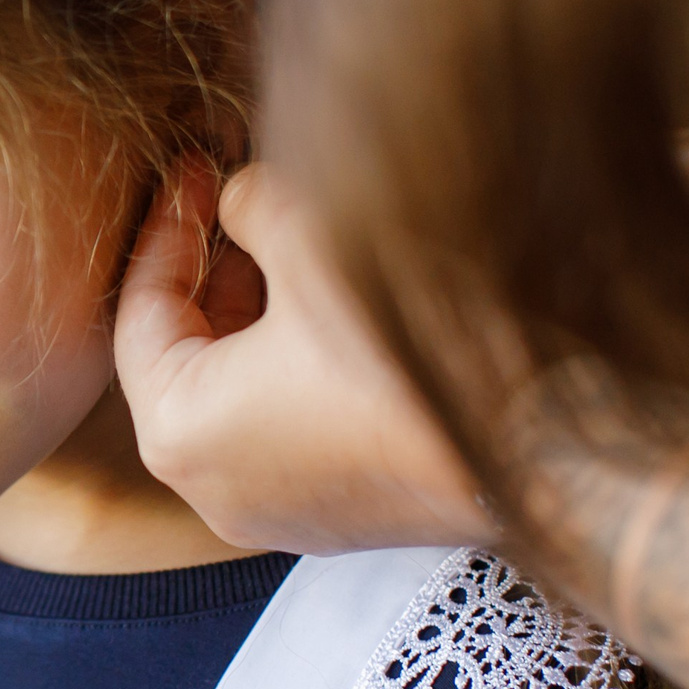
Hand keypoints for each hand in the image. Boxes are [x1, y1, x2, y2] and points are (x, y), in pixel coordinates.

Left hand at [114, 160, 494, 553]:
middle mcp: (215, 494)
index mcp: (179, 434)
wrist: (550, 444)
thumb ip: (254, 205)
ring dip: (257, 312)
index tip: (197, 171)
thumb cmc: (413, 347)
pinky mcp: (345, 517)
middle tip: (239, 193)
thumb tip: (238, 197)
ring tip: (293, 235)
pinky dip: (294, 363)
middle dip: (213, 269)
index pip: (138, 315)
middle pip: (186, 357)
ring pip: (239, 393)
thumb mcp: (317, 243)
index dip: (168, 227)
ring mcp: (284, 515)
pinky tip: (338, 300)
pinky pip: (289, 427)